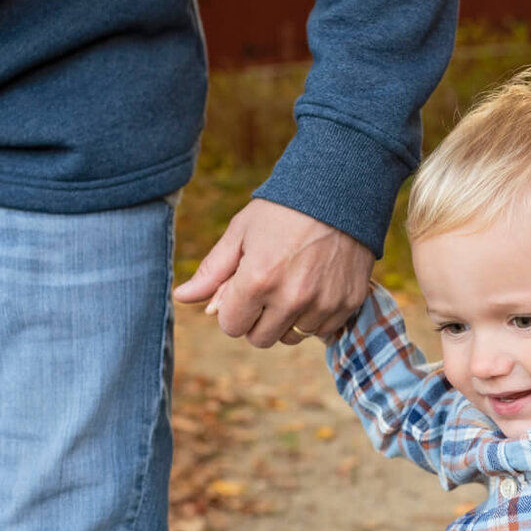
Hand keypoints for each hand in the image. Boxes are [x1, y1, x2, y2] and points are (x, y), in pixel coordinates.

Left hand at [173, 199, 373, 347]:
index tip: (243, 288)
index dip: (233, 309)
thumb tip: (182, 298)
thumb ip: (213, 271)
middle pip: (260, 339)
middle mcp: (292, 298)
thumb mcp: (241, 232)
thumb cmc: (282, 210)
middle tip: (267, 287)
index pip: (232, 327)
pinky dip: (314, 316)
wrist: (340, 192)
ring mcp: (323, 303)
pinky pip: (321, 330)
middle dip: (257, 319)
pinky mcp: (347, 304)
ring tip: (293, 284)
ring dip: (286, 320)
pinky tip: (316, 286)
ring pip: (292, 337)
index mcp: (258, 280)